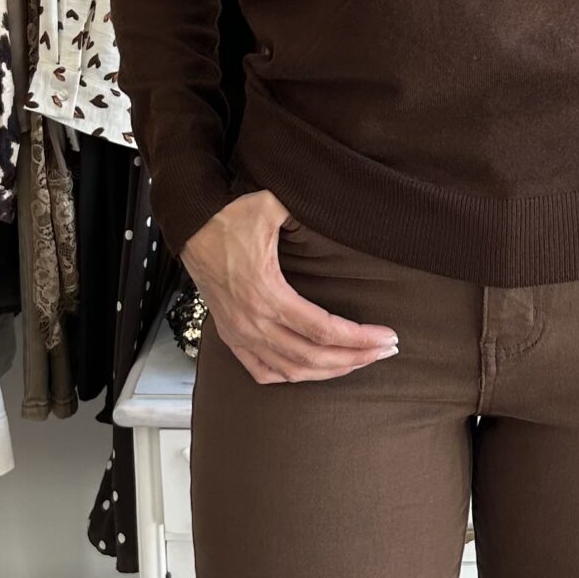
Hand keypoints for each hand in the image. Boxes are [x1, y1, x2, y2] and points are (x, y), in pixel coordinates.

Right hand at [181, 191, 399, 385]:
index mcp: (266, 294)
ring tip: (360, 360)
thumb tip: (343, 200)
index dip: (360, 338)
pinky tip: (315, 370)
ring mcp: (239, 333)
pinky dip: (292, 376)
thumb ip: (306, 205)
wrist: (190, 225)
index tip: (388, 336)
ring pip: (291, 370)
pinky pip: (262, 372)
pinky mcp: (230, 336)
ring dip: (330, 371)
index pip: (323, 330)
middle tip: (386, 350)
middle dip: (356, 358)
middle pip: (313, 357)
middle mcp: (252, 322)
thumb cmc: (231, 215)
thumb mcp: (271, 204)